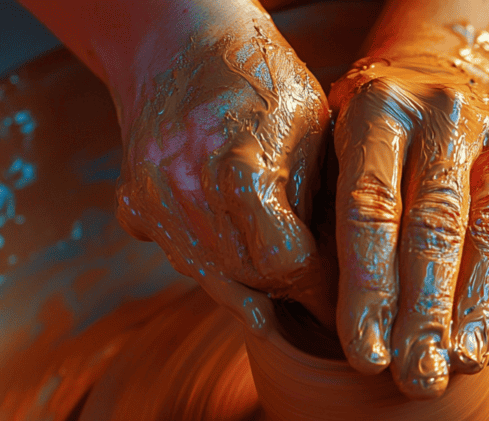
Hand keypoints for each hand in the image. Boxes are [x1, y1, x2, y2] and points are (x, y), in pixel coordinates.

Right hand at [115, 16, 335, 330]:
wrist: (177, 37)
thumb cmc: (260, 76)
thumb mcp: (313, 128)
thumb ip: (319, 202)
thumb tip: (340, 271)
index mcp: (240, 169)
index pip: (285, 263)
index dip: (316, 284)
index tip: (337, 293)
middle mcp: (187, 191)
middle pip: (248, 280)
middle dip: (287, 295)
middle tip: (316, 301)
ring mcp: (154, 201)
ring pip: (212, 280)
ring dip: (252, 291)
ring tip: (283, 294)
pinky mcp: (135, 205)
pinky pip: (181, 261)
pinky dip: (213, 269)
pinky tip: (238, 260)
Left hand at [330, 57, 488, 397]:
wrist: (442, 75)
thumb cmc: (371, 144)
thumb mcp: (330, 158)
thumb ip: (328, 226)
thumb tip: (341, 325)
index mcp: (378, 110)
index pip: (370, 212)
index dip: (369, 292)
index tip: (367, 360)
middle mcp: (446, 115)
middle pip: (436, 228)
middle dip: (426, 314)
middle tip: (418, 380)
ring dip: (478, 308)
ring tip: (463, 365)